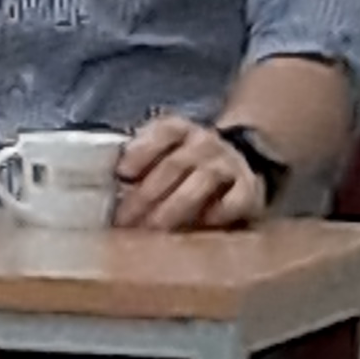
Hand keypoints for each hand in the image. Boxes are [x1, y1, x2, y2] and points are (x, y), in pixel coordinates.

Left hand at [116, 114, 270, 233]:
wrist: (238, 160)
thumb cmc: (183, 161)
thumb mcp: (161, 150)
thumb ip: (138, 162)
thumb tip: (109, 188)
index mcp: (179, 129)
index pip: (162, 133)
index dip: (141, 152)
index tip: (122, 174)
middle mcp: (204, 142)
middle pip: (174, 165)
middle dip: (146, 194)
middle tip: (126, 221)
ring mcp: (228, 163)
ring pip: (202, 181)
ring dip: (175, 207)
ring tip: (154, 229)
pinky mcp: (250, 187)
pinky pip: (237, 199)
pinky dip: (220, 211)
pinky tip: (203, 224)